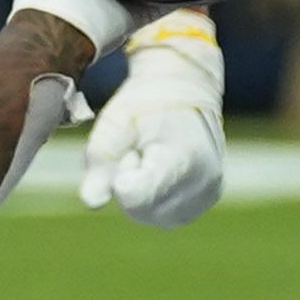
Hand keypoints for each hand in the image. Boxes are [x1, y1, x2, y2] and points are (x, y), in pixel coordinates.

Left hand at [78, 8, 226, 225]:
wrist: (186, 82)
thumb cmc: (145, 101)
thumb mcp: (114, 124)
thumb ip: (99, 164)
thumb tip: (91, 203)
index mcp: (183, 159)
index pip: (135, 198)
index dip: (121, 178)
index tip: (130, 151)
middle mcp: (203, 181)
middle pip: (141, 211)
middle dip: (129, 185)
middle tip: (138, 150)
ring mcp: (208, 192)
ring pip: (153, 217)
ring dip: (142, 194)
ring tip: (151, 157)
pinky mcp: (208, 197)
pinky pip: (168, 214)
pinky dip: (157, 197)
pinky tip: (161, 168)